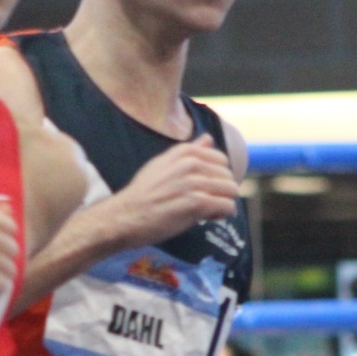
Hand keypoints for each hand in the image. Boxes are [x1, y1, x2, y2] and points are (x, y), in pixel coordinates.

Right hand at [108, 139, 239, 249]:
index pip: (220, 159)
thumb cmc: (143, 193)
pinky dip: (222, 214)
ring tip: (208, 211)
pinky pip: (227, 206)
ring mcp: (194, 183)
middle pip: (228, 176)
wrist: (126, 216)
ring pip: (231, 190)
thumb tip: (209, 138)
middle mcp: (191, 164)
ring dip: (223, 202)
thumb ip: (188, 150)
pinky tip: (209, 218)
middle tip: (206, 203)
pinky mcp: (196, 203)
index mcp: (184, 153)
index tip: (205, 188)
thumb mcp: (162, 163)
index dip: (216, 176)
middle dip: (221, 191)